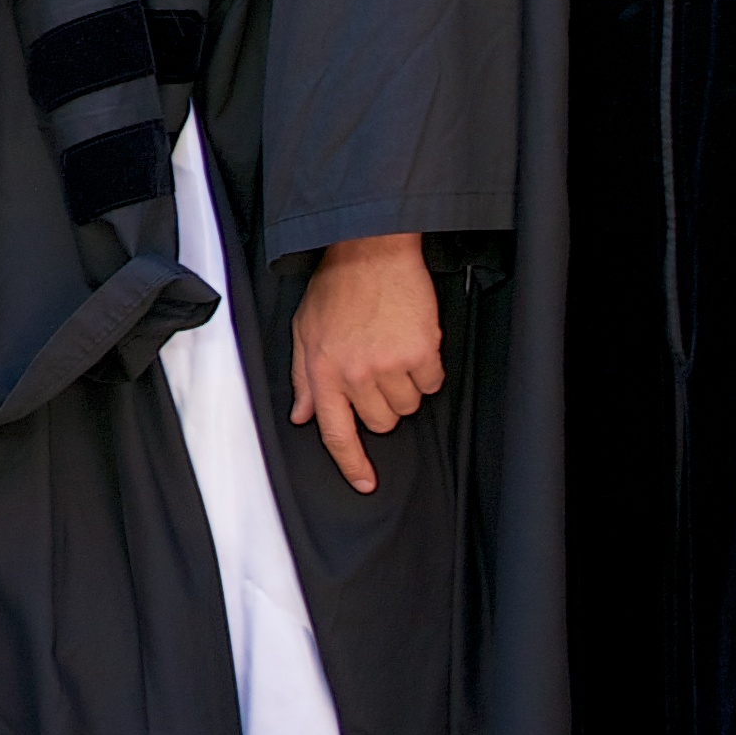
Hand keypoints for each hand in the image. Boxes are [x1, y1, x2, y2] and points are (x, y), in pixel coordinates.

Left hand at [289, 232, 442, 495]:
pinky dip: (428, 369)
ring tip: (394, 349)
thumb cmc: (336, 289)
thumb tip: (303, 416)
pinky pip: (432, 384)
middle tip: (378, 369)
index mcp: (322, 371)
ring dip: (405, 386)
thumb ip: (302, 379)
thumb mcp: (304, 332)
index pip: (335, 433)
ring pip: (408, 406)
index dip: (352, 464)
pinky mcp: (420, 352)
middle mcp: (354, 373)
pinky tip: (414, 343)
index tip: (365, 483)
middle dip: (382, 404)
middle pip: (380, 423)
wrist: (370, 251)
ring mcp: (388, 364)